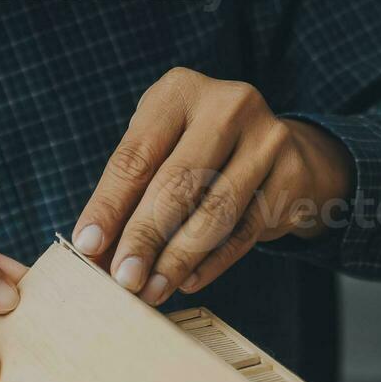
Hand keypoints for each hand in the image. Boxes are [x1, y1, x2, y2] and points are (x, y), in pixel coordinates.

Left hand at [71, 67, 352, 305]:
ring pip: (215, 212)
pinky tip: (188, 282)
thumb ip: (131, 191)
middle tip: (123, 279)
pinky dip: (213, 262)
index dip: (109, 205)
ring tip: (152, 290)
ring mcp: (267, 140)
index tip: (88, 247)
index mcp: (180, 91)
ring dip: (178, 259)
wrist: (282, 149)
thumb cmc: (202, 152)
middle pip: (176, 184)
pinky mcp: (292, 177)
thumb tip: (96, 250)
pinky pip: (245, 231)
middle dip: (144, 238)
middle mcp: (228, 106)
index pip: (136, 155)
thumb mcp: (164, 149)